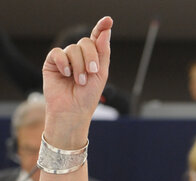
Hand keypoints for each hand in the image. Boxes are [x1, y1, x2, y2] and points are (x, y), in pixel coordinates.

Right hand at [42, 16, 111, 145]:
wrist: (73, 111)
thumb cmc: (88, 97)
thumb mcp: (101, 75)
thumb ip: (103, 53)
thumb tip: (106, 32)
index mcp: (93, 59)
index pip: (97, 39)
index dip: (101, 28)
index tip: (108, 21)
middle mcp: (79, 57)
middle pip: (86, 42)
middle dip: (91, 57)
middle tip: (92, 72)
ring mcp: (66, 59)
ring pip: (73, 48)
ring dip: (79, 66)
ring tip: (79, 81)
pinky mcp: (53, 63)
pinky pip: (58, 52)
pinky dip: (64, 62)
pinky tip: (66, 74)